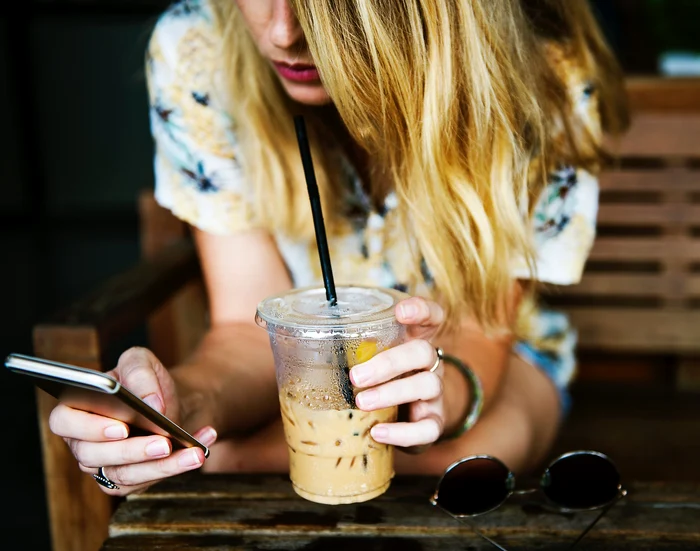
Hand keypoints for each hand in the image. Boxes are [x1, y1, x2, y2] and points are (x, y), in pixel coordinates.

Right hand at [48, 347, 217, 495]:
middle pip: (95, 455)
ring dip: (162, 466)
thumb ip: (140, 373)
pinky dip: (177, 466)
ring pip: (124, 475)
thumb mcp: (142, 362)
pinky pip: (147, 481)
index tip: (122, 427)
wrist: (169, 402)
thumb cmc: (146, 382)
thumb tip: (151, 403)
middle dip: (133, 451)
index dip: (89, 427)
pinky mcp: (127, 481)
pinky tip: (199, 450)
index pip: (65, 422)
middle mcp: (83, 442)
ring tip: (193, 453)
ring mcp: (103, 465)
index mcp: (76, 409)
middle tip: (164, 442)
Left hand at [350, 297, 444, 450]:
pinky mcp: (434, 422)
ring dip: (391, 393)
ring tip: (361, 402)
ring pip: (427, 386)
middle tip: (356, 376)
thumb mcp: (368, 357)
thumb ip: (342, 345)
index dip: (420, 310)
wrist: (410, 416)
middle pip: (422, 352)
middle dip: (389, 362)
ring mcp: (434, 393)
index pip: (430, 316)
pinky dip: (403, 432)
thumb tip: (278, 332)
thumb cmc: (380, 379)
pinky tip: (377, 432)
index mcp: (414, 340)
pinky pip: (428, 428)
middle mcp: (429, 363)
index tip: (400, 311)